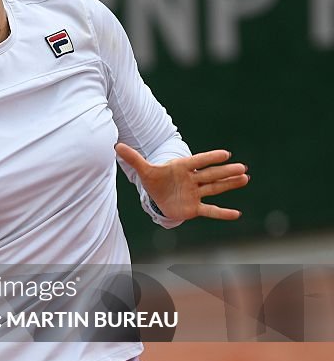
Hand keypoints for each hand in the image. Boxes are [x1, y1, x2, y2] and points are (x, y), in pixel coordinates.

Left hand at [114, 143, 249, 220]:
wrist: (158, 195)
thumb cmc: (155, 180)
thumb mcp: (144, 170)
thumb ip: (133, 159)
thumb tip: (116, 145)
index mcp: (182, 168)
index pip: (198, 161)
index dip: (210, 158)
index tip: (225, 153)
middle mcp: (192, 179)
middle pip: (210, 175)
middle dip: (225, 172)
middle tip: (241, 167)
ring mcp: (195, 193)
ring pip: (214, 188)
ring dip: (229, 185)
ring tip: (245, 178)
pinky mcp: (193, 208)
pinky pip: (210, 210)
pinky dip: (221, 213)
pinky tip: (237, 214)